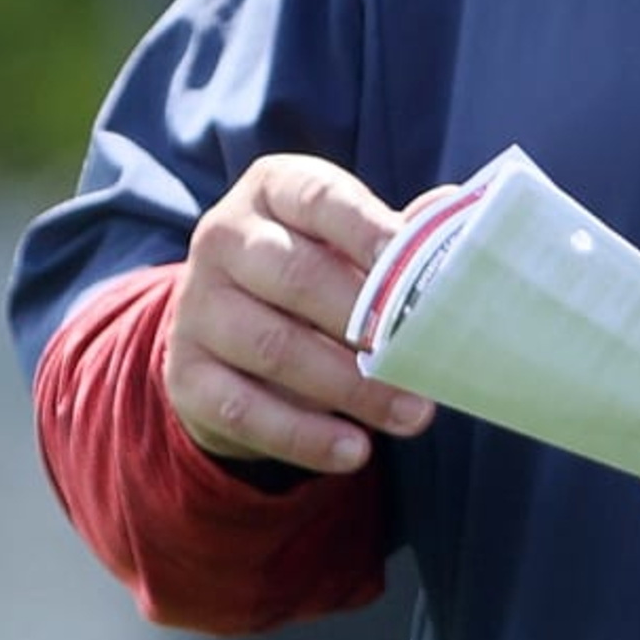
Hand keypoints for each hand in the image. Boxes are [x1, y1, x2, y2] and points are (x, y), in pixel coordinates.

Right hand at [162, 153, 437, 472]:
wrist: (227, 331)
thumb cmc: (314, 270)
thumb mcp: (347, 240)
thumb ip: (397, 234)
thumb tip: (454, 218)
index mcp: (272, 189)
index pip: (320, 198)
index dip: (369, 230)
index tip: (417, 266)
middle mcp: (223, 238)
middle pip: (297, 276)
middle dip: (368, 320)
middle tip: (426, 354)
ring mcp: (196, 308)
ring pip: (274, 347)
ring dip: (350, 387)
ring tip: (412, 414)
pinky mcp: (185, 375)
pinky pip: (244, 410)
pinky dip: (304, 435)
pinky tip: (354, 450)